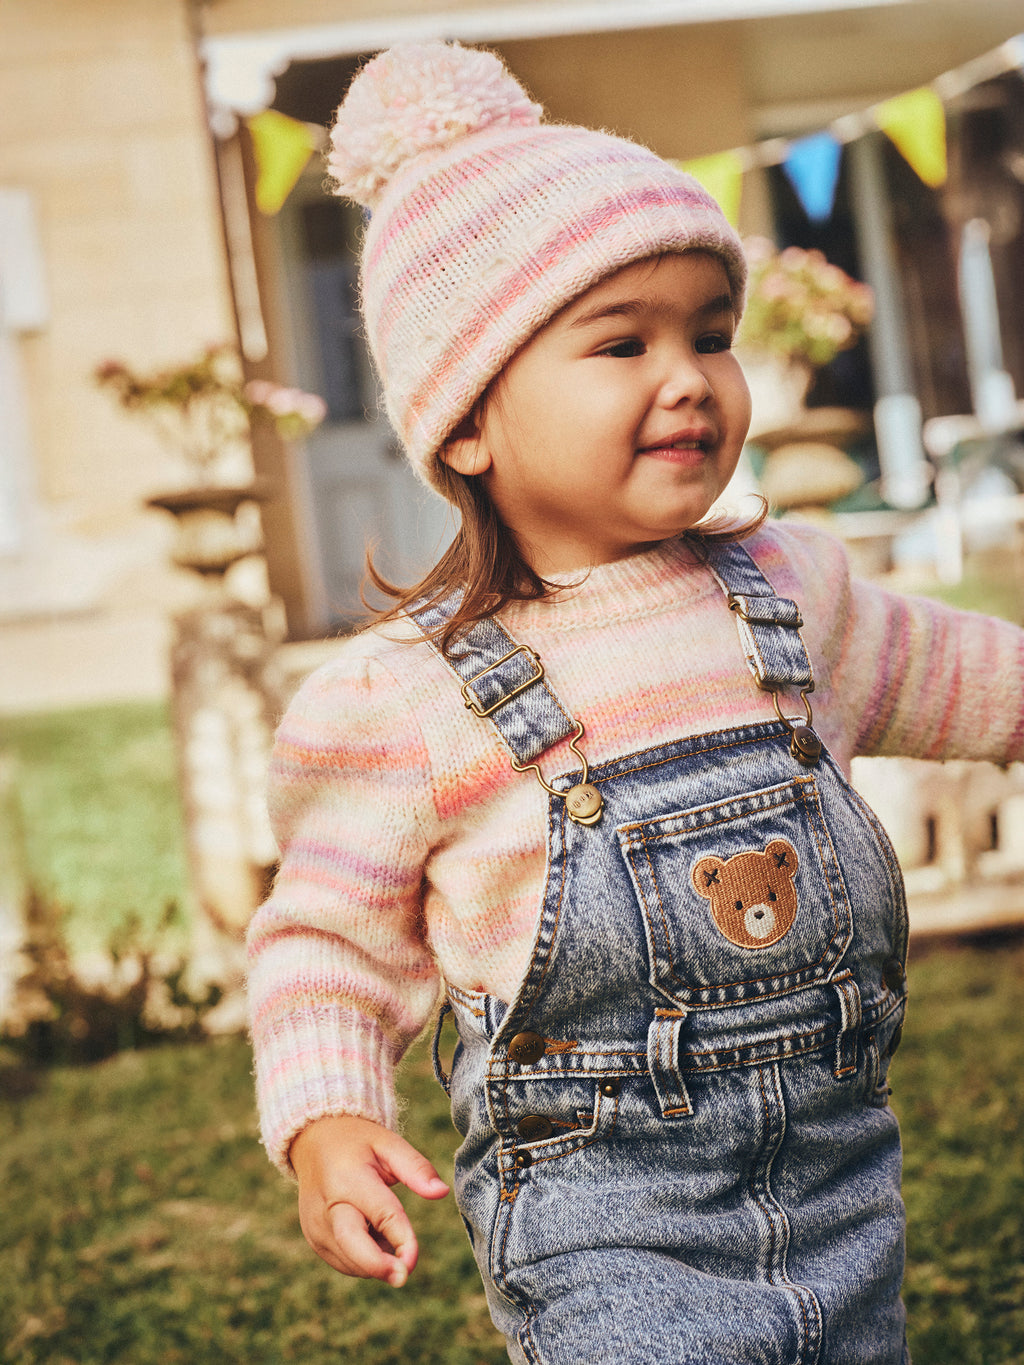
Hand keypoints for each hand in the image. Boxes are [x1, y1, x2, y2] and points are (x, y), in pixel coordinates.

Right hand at [290, 1114, 449, 1286]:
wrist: (315, 1142)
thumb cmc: (358, 1144)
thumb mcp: (388, 1144)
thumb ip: (416, 1167)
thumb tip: (441, 1192)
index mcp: (348, 1177)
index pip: (380, 1213)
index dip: (400, 1238)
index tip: (413, 1260)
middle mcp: (327, 1205)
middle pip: (352, 1244)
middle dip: (378, 1265)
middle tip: (404, 1276)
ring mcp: (316, 1226)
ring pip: (350, 1259)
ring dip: (377, 1262)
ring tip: (391, 1234)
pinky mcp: (314, 1240)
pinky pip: (344, 1261)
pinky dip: (364, 1260)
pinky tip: (374, 1237)